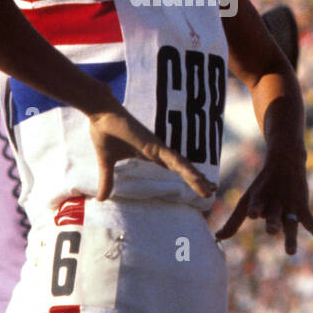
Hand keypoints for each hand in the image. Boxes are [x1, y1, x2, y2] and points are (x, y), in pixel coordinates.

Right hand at [86, 104, 215, 202]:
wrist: (100, 113)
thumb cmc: (104, 131)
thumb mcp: (106, 163)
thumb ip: (107, 180)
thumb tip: (100, 199)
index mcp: (149, 154)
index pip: (173, 168)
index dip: (186, 176)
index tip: (198, 185)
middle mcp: (157, 151)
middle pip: (182, 167)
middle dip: (197, 179)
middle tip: (212, 191)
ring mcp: (158, 147)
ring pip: (182, 165)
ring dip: (196, 177)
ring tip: (210, 189)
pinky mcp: (155, 145)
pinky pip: (174, 160)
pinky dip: (187, 169)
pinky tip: (198, 178)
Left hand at [216, 148, 312, 253]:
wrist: (284, 162)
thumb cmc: (262, 187)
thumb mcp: (246, 201)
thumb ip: (233, 222)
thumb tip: (217, 239)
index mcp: (258, 200)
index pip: (255, 206)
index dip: (255, 209)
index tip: (253, 214)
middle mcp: (273, 204)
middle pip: (273, 216)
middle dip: (272, 223)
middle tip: (271, 231)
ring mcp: (288, 206)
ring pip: (290, 223)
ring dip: (290, 237)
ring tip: (290, 252)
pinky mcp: (301, 207)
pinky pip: (310, 221)